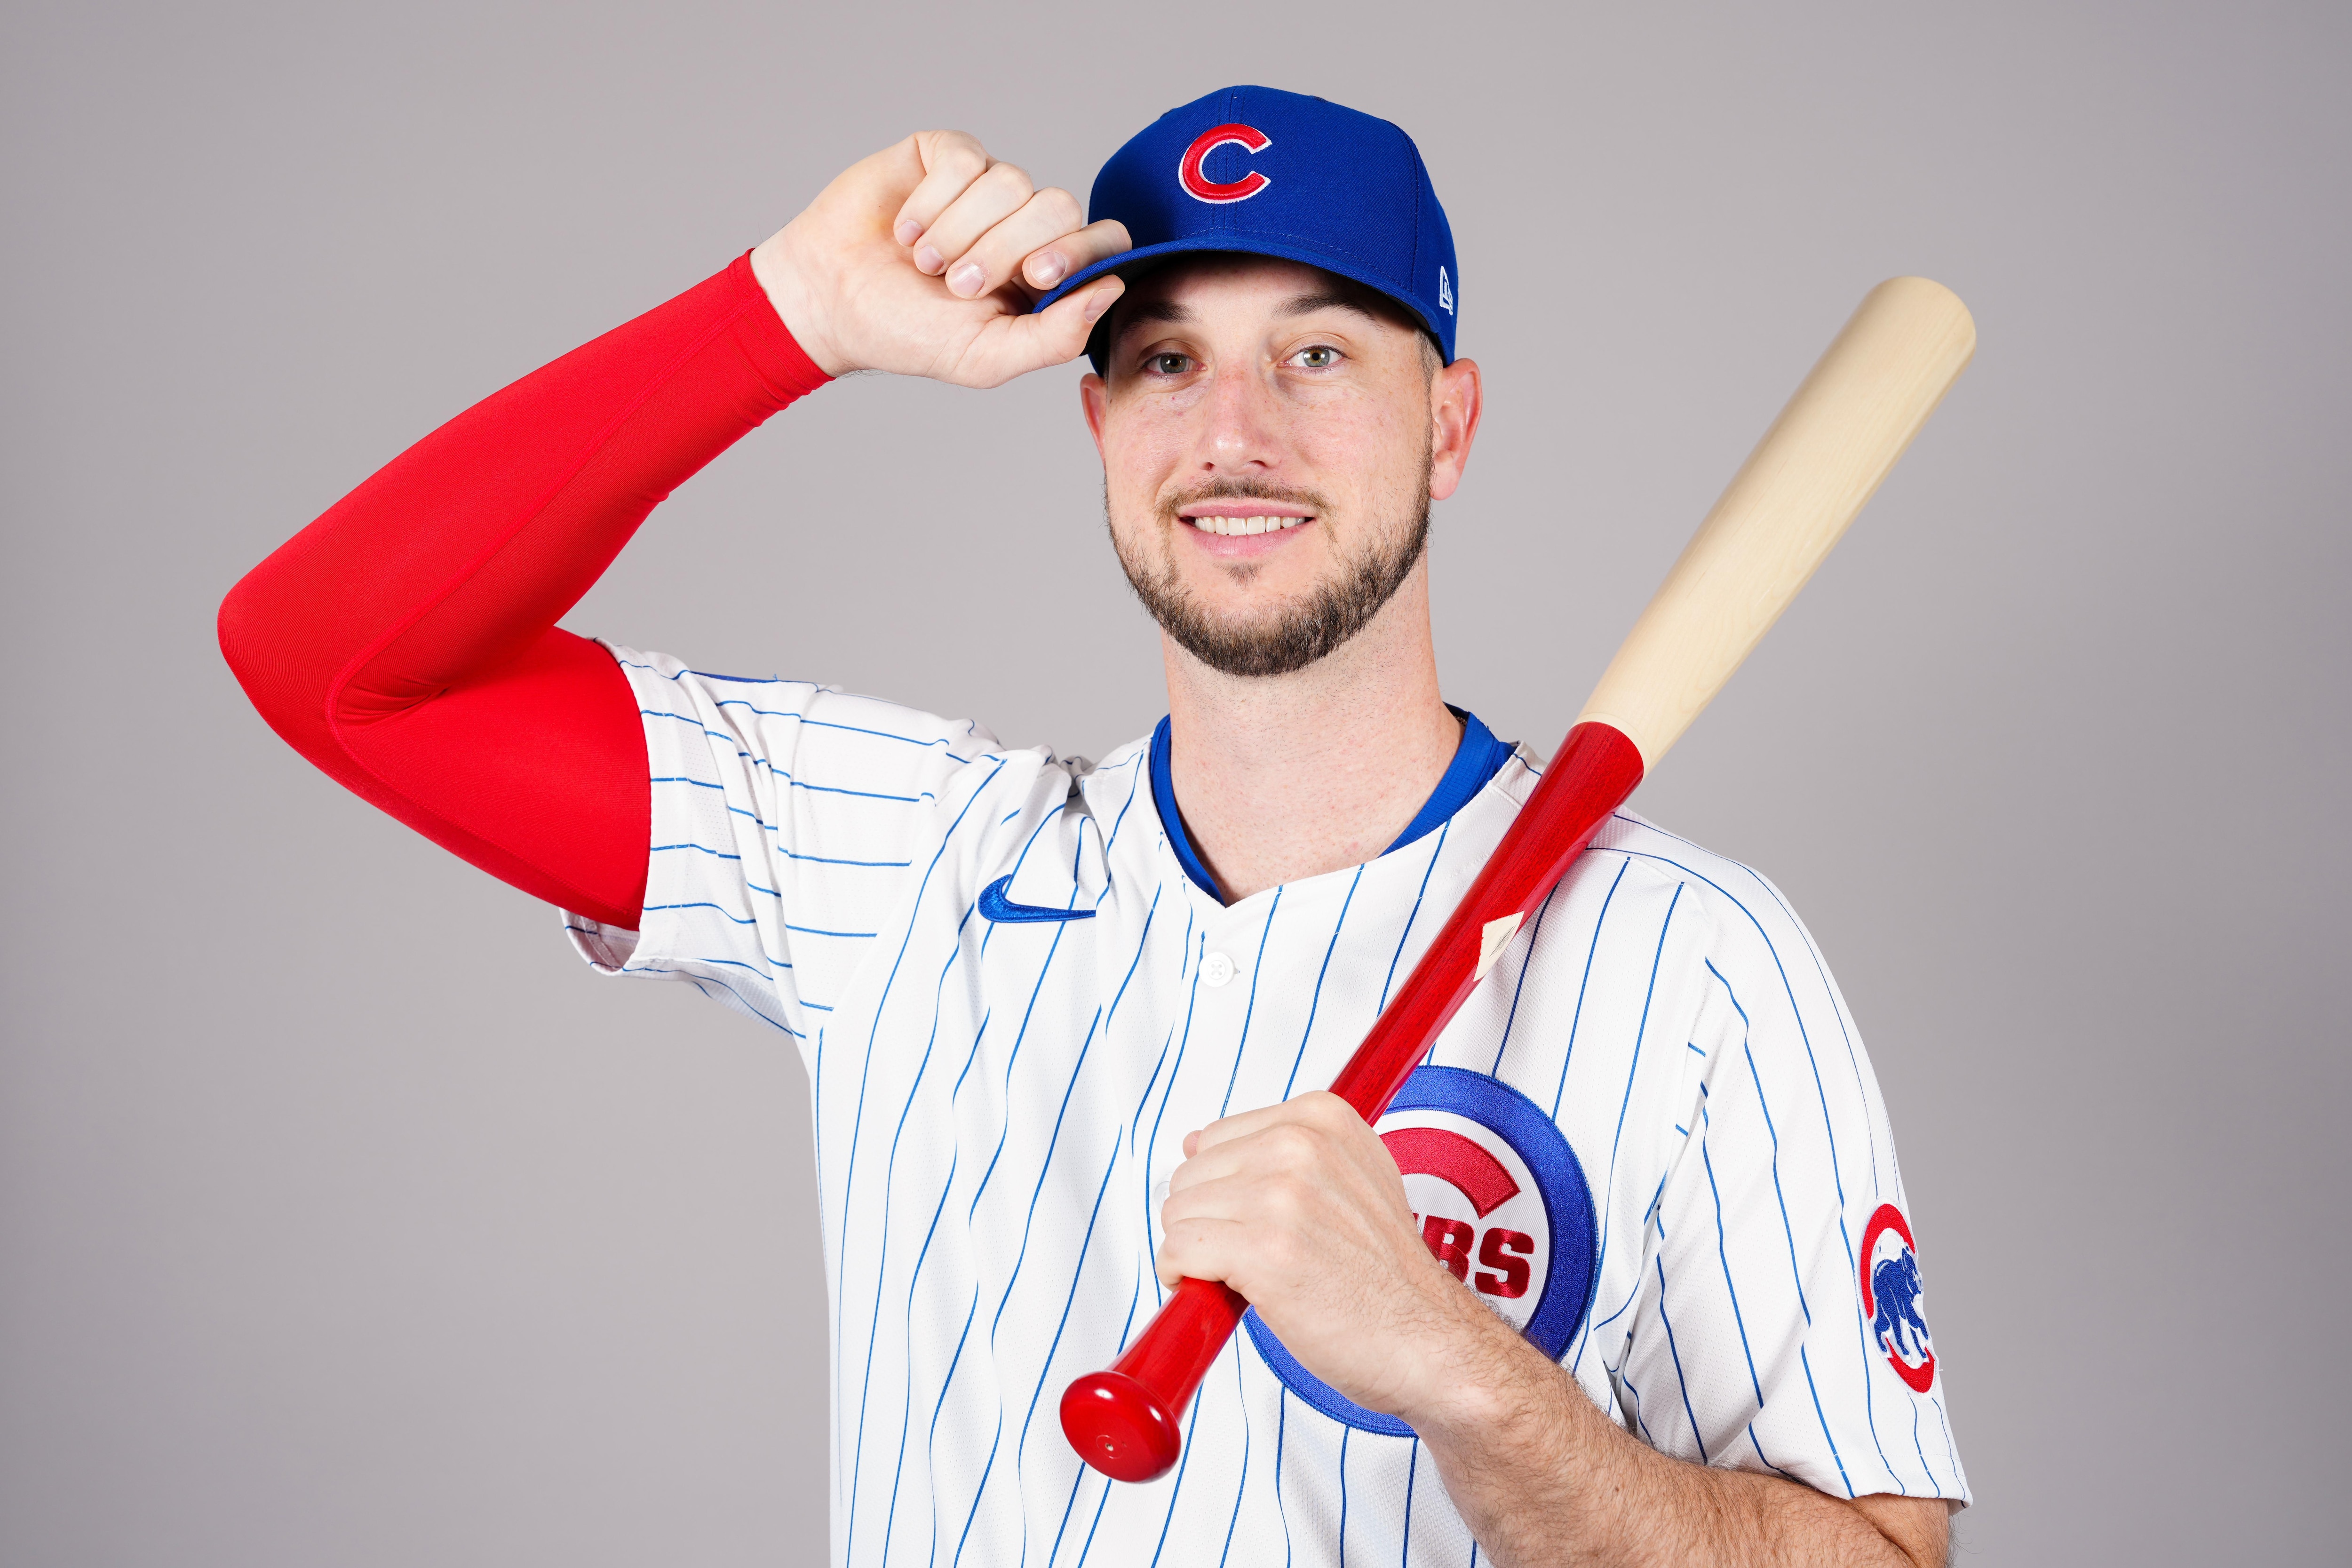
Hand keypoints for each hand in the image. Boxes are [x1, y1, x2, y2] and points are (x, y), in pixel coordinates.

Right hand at [750, 131, 1129, 386]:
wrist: (831, 302)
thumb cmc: (908, 334)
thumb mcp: (986, 356)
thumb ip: (1056, 335)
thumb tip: (1112, 290)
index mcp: (1045, 272)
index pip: (1103, 241)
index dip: (1079, 253)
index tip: (1033, 277)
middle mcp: (1024, 223)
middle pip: (1058, 206)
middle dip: (1006, 249)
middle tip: (958, 284)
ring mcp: (987, 185)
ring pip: (1011, 182)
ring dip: (960, 231)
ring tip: (924, 262)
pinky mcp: (947, 155)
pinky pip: (966, 159)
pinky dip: (934, 201)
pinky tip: (906, 230)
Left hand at [1157, 1091, 1515, 1423]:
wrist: (1428, 1341)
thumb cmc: (1386, 1277)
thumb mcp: (1349, 1182)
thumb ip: (1279, 1154)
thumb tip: (1194, 1143)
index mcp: (1321, 1119)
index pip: (1215, 1139)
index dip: (1222, 1192)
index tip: (1250, 1224)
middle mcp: (1301, 1146)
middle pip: (1191, 1175)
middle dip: (1204, 1222)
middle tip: (1247, 1258)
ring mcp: (1283, 1196)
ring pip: (1179, 1213)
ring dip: (1195, 1253)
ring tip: (1244, 1277)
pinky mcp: (1265, 1251)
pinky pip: (1179, 1251)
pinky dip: (1182, 1277)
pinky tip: (1221, 1292)